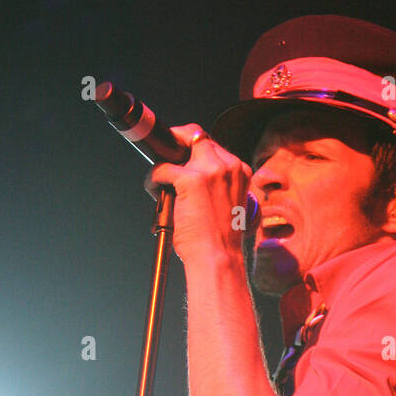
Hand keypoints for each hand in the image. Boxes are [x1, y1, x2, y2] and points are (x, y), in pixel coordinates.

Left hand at [145, 124, 252, 263]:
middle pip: (197, 136)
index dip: (195, 148)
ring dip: (165, 161)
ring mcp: (209, 171)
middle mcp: (228, 166)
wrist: (219, 258)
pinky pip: (163, 169)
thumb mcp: (229, 204)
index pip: (214, 146)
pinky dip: (154, 179)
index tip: (183, 153)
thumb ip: (217, 184)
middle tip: (166, 157)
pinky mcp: (189, 180)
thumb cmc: (221, 241)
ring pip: (179, 147)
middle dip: (178, 141)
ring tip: (160, 179)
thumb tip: (188, 174)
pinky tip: (155, 190)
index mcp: (241, 172)